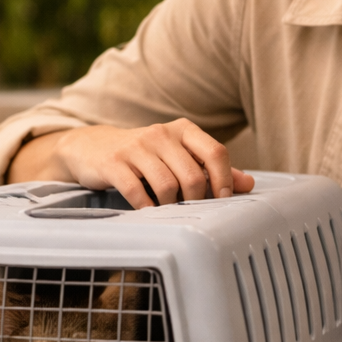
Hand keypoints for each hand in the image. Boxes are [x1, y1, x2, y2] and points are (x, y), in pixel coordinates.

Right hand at [8, 119, 254, 208]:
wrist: (93, 147)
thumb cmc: (144, 156)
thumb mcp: (178, 156)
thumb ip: (212, 169)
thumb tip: (248, 184)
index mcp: (183, 130)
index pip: (216, 152)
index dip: (225, 180)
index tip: (223, 200)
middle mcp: (161, 134)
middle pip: (193, 175)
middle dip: (195, 200)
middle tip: (190, 210)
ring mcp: (136, 147)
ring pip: (167, 186)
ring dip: (170, 206)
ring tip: (166, 210)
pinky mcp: (114, 163)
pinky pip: (137, 191)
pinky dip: (146, 207)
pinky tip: (147, 211)